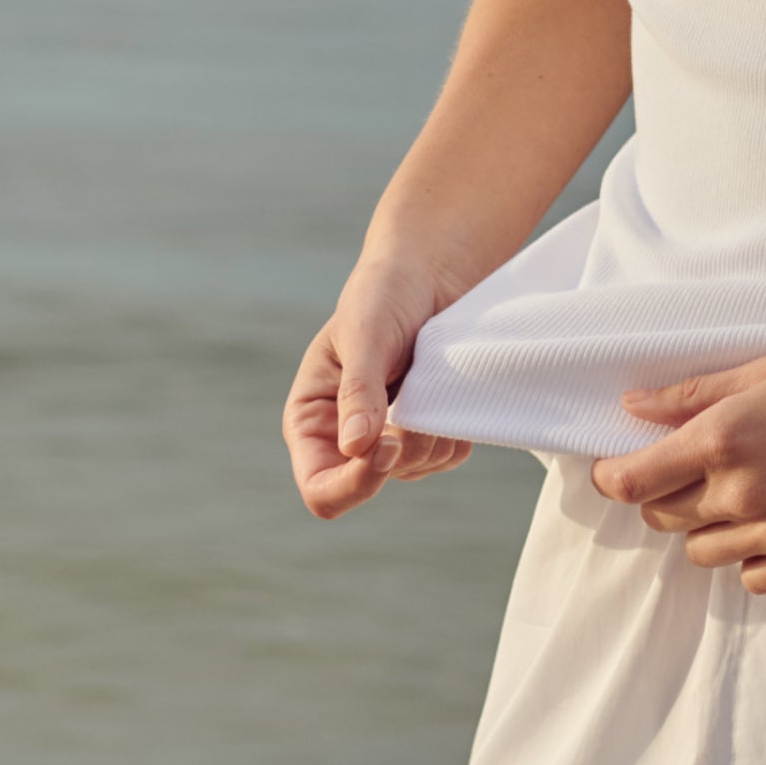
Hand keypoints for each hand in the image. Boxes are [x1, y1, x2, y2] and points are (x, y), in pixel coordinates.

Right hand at [284, 256, 473, 521]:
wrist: (427, 274)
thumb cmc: (381, 294)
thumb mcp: (364, 335)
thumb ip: (358, 391)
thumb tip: (355, 448)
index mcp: (312, 421)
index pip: (320, 489)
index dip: (354, 483)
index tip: (390, 444)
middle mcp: (344, 438)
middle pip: (371, 486)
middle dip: (403, 451)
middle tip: (419, 398)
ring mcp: (387, 439)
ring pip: (414, 471)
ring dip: (431, 435)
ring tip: (428, 381)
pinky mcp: (425, 431)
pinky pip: (446, 456)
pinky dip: (453, 430)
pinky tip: (445, 390)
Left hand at [591, 338, 765, 590]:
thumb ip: (696, 394)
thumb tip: (634, 407)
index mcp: (725, 439)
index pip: (632, 481)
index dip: (612, 477)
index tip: (615, 469)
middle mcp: (743, 493)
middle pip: (662, 517)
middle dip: (661, 495)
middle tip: (686, 468)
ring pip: (703, 553)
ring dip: (704, 527)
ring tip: (737, 493)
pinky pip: (754, 579)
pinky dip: (749, 558)